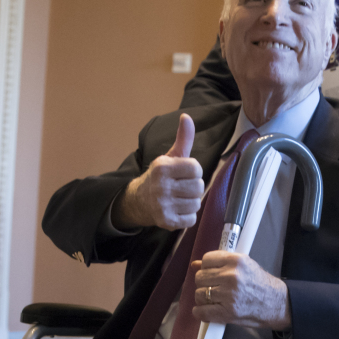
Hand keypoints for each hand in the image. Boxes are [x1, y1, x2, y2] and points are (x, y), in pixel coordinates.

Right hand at [113, 114, 203, 230]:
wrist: (140, 200)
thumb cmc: (161, 176)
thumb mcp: (170, 156)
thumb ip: (183, 138)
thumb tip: (187, 117)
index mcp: (162, 167)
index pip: (196, 168)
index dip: (194, 171)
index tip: (184, 173)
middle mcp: (161, 186)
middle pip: (199, 187)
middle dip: (194, 187)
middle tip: (182, 187)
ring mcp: (162, 205)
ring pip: (196, 204)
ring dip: (191, 201)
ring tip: (180, 198)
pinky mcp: (166, 221)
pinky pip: (191, 219)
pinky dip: (187, 216)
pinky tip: (177, 209)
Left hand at [191, 252, 290, 330]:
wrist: (276, 303)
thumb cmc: (260, 283)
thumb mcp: (244, 266)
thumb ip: (220, 263)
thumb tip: (195, 264)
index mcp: (236, 261)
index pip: (207, 260)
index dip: (206, 267)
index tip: (211, 273)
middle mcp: (231, 276)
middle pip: (200, 277)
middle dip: (204, 283)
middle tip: (213, 287)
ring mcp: (228, 295)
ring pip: (199, 294)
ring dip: (203, 298)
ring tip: (213, 299)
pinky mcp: (227, 312)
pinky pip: (202, 312)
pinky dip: (200, 312)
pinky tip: (207, 311)